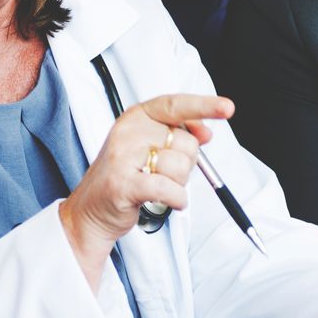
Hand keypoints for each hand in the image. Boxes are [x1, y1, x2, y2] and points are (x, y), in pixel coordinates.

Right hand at [58, 94, 229, 283]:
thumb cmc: (124, 178)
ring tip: (157, 187)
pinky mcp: (124, 184)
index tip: (227, 107)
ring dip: (178, 184)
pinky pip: (170, 189)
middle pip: (186, 142)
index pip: (175, 105)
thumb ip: (176, 134)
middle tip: (163, 173)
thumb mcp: (148, 147)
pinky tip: (169, 201)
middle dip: (186, 163)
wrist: (90, 212)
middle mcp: (128, 132)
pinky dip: (177, 199)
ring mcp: (123, 157)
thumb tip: (206, 132)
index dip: (204, 105)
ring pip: (181, 167)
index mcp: (136, 117)